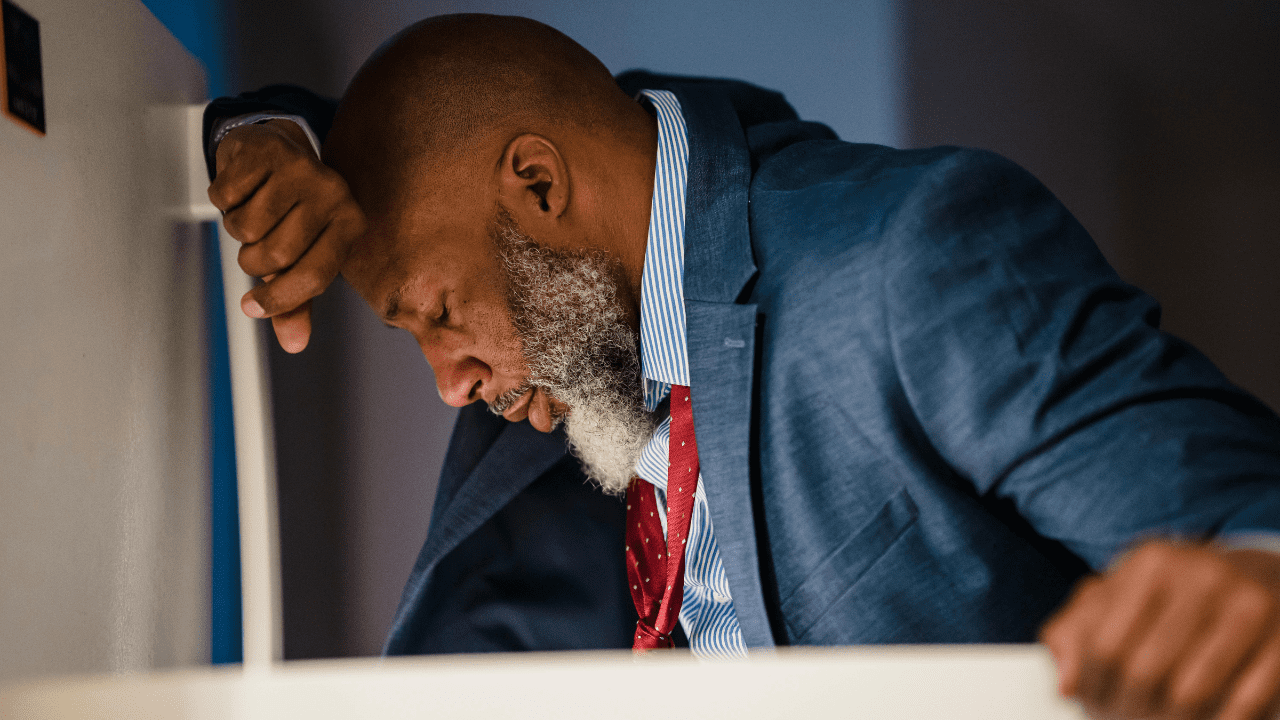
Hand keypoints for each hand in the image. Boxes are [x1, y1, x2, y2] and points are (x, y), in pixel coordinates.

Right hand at [207, 119, 366, 352]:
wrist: (278, 148)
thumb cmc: (293, 209)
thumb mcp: (302, 254)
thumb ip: (297, 299)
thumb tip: (294, 344)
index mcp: (351, 223)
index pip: (314, 276)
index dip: (279, 299)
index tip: (252, 306)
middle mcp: (333, 194)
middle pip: (274, 255)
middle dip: (252, 258)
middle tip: (255, 242)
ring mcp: (301, 169)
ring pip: (245, 228)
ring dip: (235, 226)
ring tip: (252, 209)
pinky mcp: (267, 150)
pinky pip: (225, 197)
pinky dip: (222, 198)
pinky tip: (241, 186)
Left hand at [1041, 540, 1279, 719]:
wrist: (1257, 575)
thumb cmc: (1172, 595)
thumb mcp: (1120, 596)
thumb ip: (1078, 632)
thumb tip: (1067, 683)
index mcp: (1150, 564)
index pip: (1104, 644)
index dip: (1094, 687)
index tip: (1093, 705)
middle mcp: (1201, 576)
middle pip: (1145, 672)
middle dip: (1131, 711)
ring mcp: (1249, 605)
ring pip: (1192, 692)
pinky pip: (1247, 700)